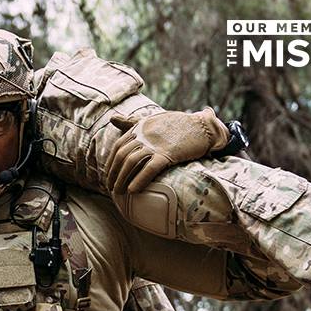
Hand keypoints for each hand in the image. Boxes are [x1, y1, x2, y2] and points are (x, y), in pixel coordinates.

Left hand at [106, 108, 228, 193]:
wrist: (201, 128)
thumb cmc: (177, 125)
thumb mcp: (151, 120)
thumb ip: (131, 122)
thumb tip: (113, 119)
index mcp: (139, 128)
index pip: (118, 146)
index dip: (111, 162)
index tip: (108, 175)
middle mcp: (144, 135)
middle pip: (121, 156)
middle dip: (113, 173)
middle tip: (110, 187)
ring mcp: (155, 144)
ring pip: (131, 162)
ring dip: (122, 179)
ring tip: (119, 191)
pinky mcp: (168, 154)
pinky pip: (149, 169)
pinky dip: (139, 180)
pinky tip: (133, 191)